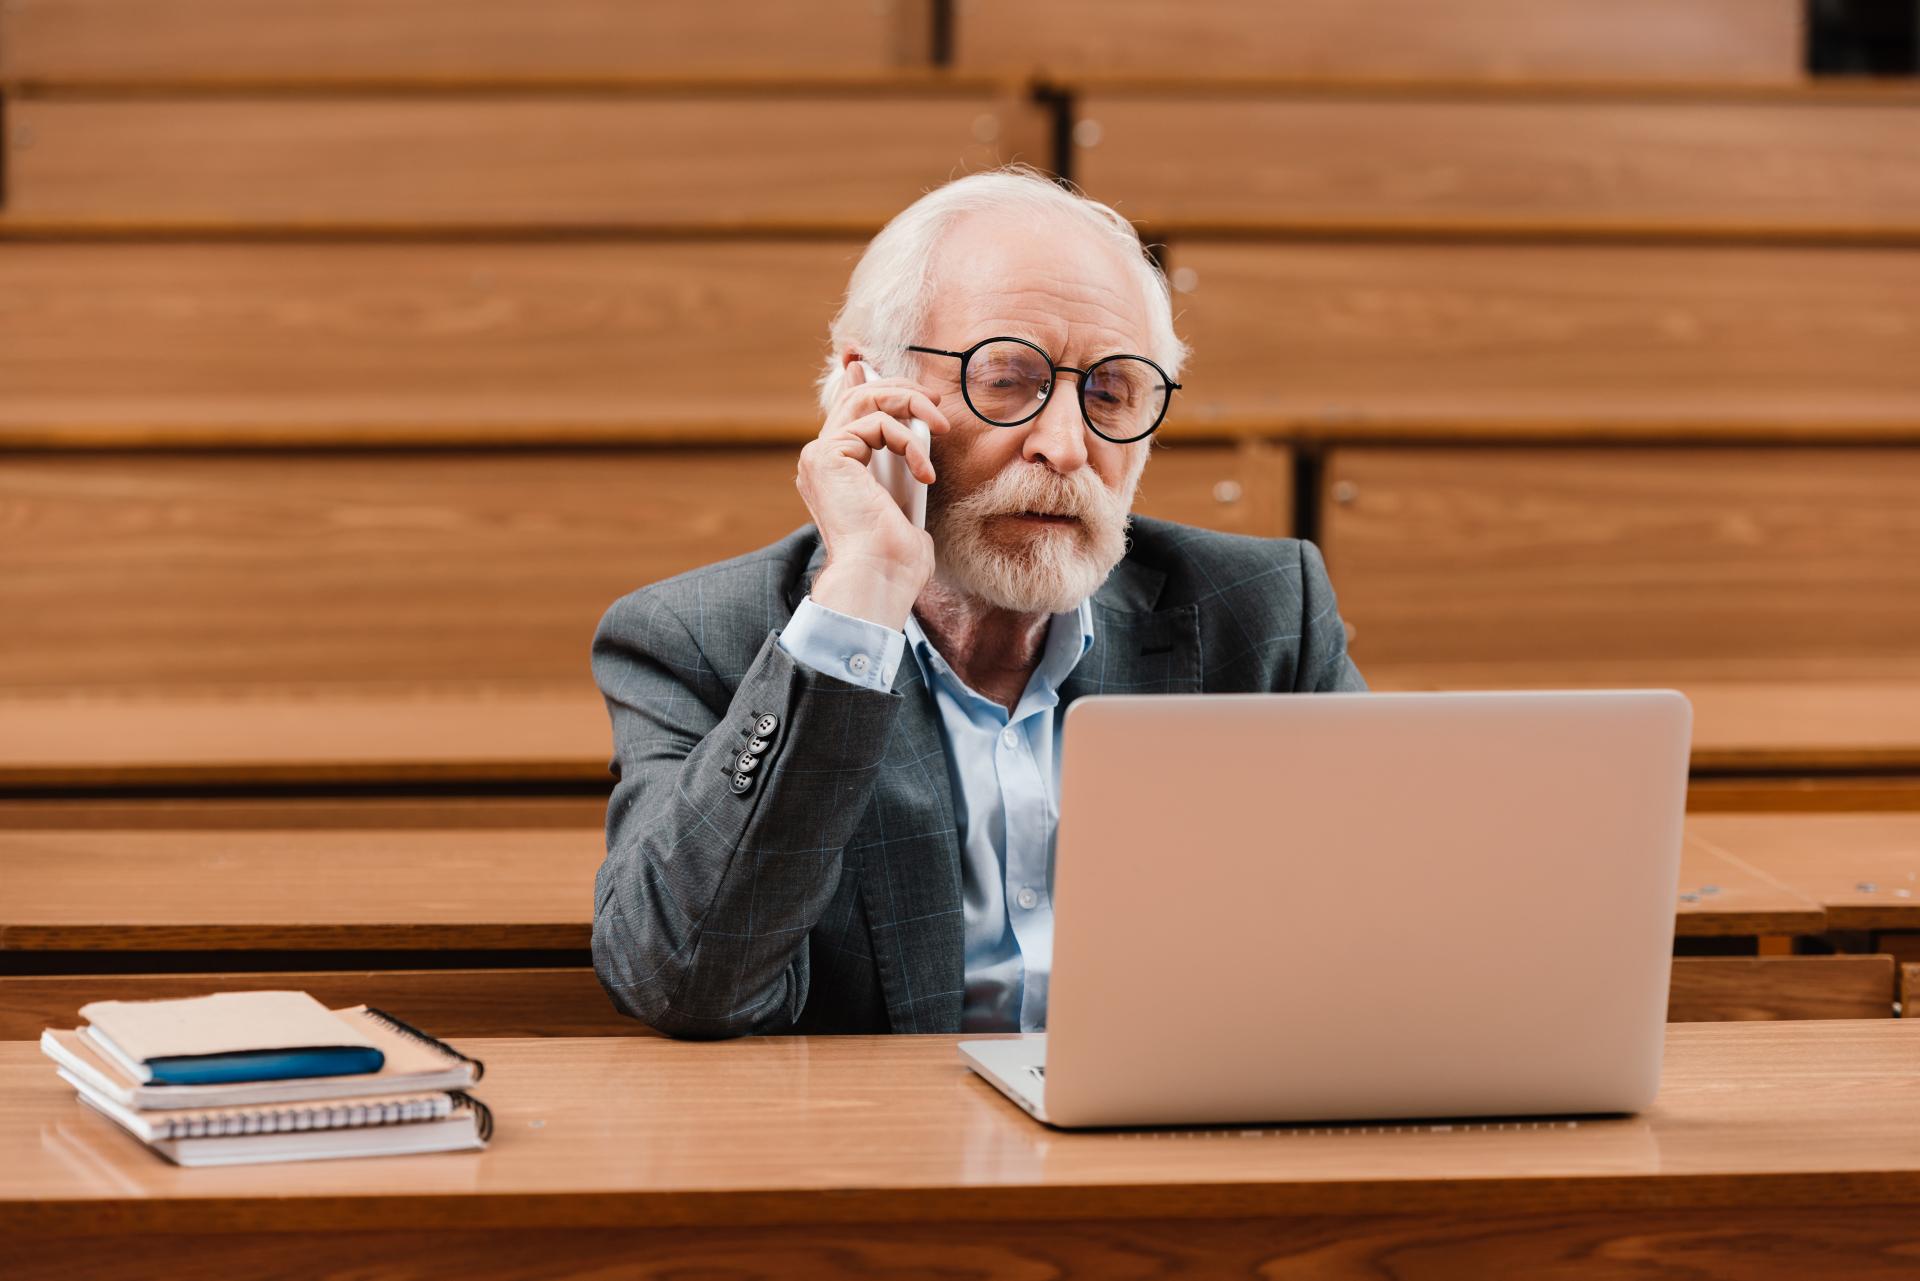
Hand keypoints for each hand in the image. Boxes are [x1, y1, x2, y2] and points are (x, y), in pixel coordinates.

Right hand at [794, 360, 952, 629]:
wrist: (880, 577)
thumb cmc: (896, 559)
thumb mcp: (905, 506)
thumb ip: (902, 476)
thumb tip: (914, 464)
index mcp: (834, 472)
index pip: (846, 411)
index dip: (860, 380)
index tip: (873, 364)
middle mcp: (820, 460)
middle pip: (857, 396)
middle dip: (899, 389)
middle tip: (935, 404)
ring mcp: (820, 456)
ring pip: (864, 398)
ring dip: (909, 403)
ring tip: (939, 425)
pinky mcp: (829, 455)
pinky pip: (875, 423)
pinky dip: (908, 441)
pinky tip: (924, 472)